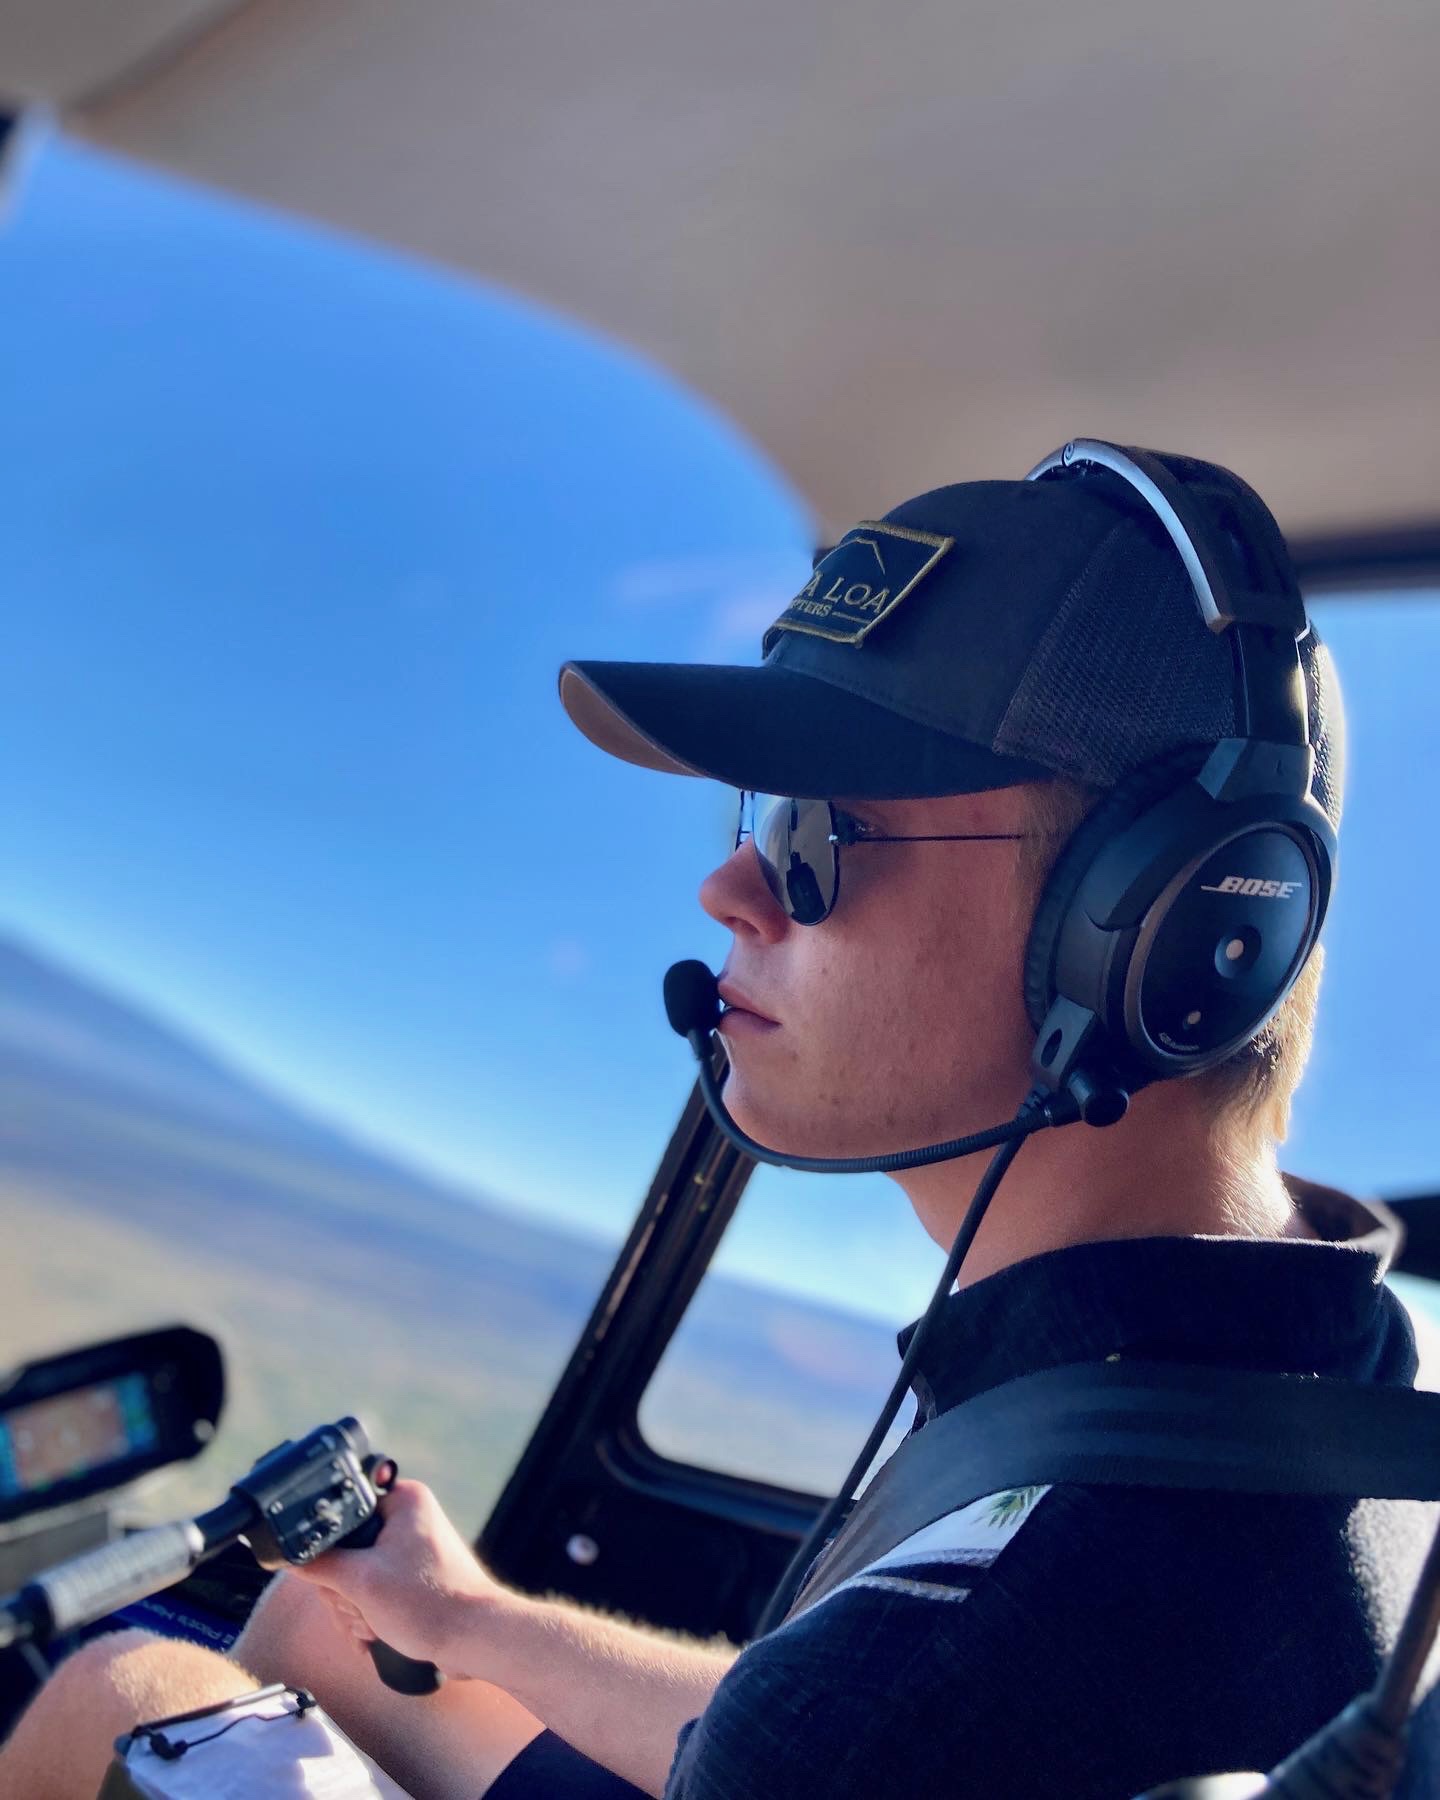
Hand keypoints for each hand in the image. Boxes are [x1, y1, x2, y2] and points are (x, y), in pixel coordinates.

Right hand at [291, 1479, 505, 1676]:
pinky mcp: (411, 1578)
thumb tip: (289, 1557)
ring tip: (375, 1624)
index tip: (341, 1578)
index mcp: (402, 1500)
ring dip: (356, 1610)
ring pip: (355, 1578)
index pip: (342, 1514)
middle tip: (363, 1607)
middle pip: (345, 1552)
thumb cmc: (430, 1602)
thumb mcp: (362, 1582)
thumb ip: (320, 1565)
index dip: (333, 1551)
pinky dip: (369, 1616)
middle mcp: (408, 1518)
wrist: (472, 1639)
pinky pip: (372, 1592)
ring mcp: (410, 1551)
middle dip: (346, 1592)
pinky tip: (377, 1634)